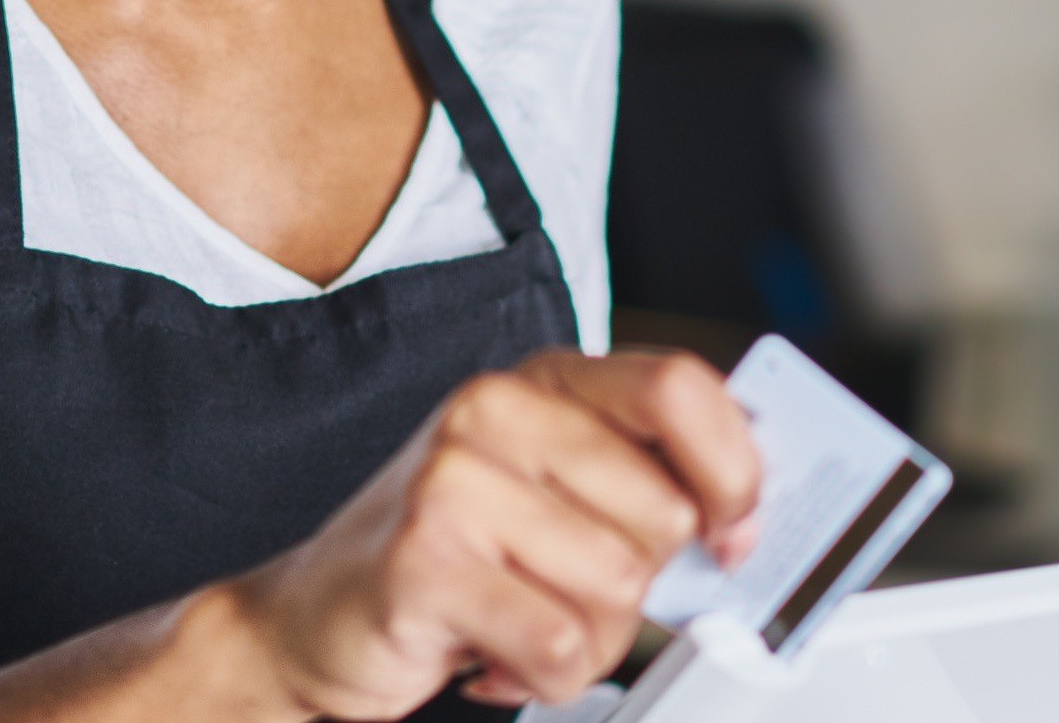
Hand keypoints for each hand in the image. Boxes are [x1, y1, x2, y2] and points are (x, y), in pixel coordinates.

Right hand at [220, 348, 763, 718]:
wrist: (310, 619)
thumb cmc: (448, 556)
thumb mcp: (549, 494)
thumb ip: (640, 481)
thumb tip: (748, 514)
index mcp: (540, 382)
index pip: (680, 388)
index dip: (735, 468)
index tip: (738, 531)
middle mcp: (496, 412)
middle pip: (663, 513)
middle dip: (637, 586)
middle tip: (567, 594)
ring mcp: (453, 481)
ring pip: (619, 588)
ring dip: (588, 641)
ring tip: (520, 622)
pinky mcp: (426, 559)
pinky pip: (562, 644)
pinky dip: (546, 676)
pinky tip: (495, 652)